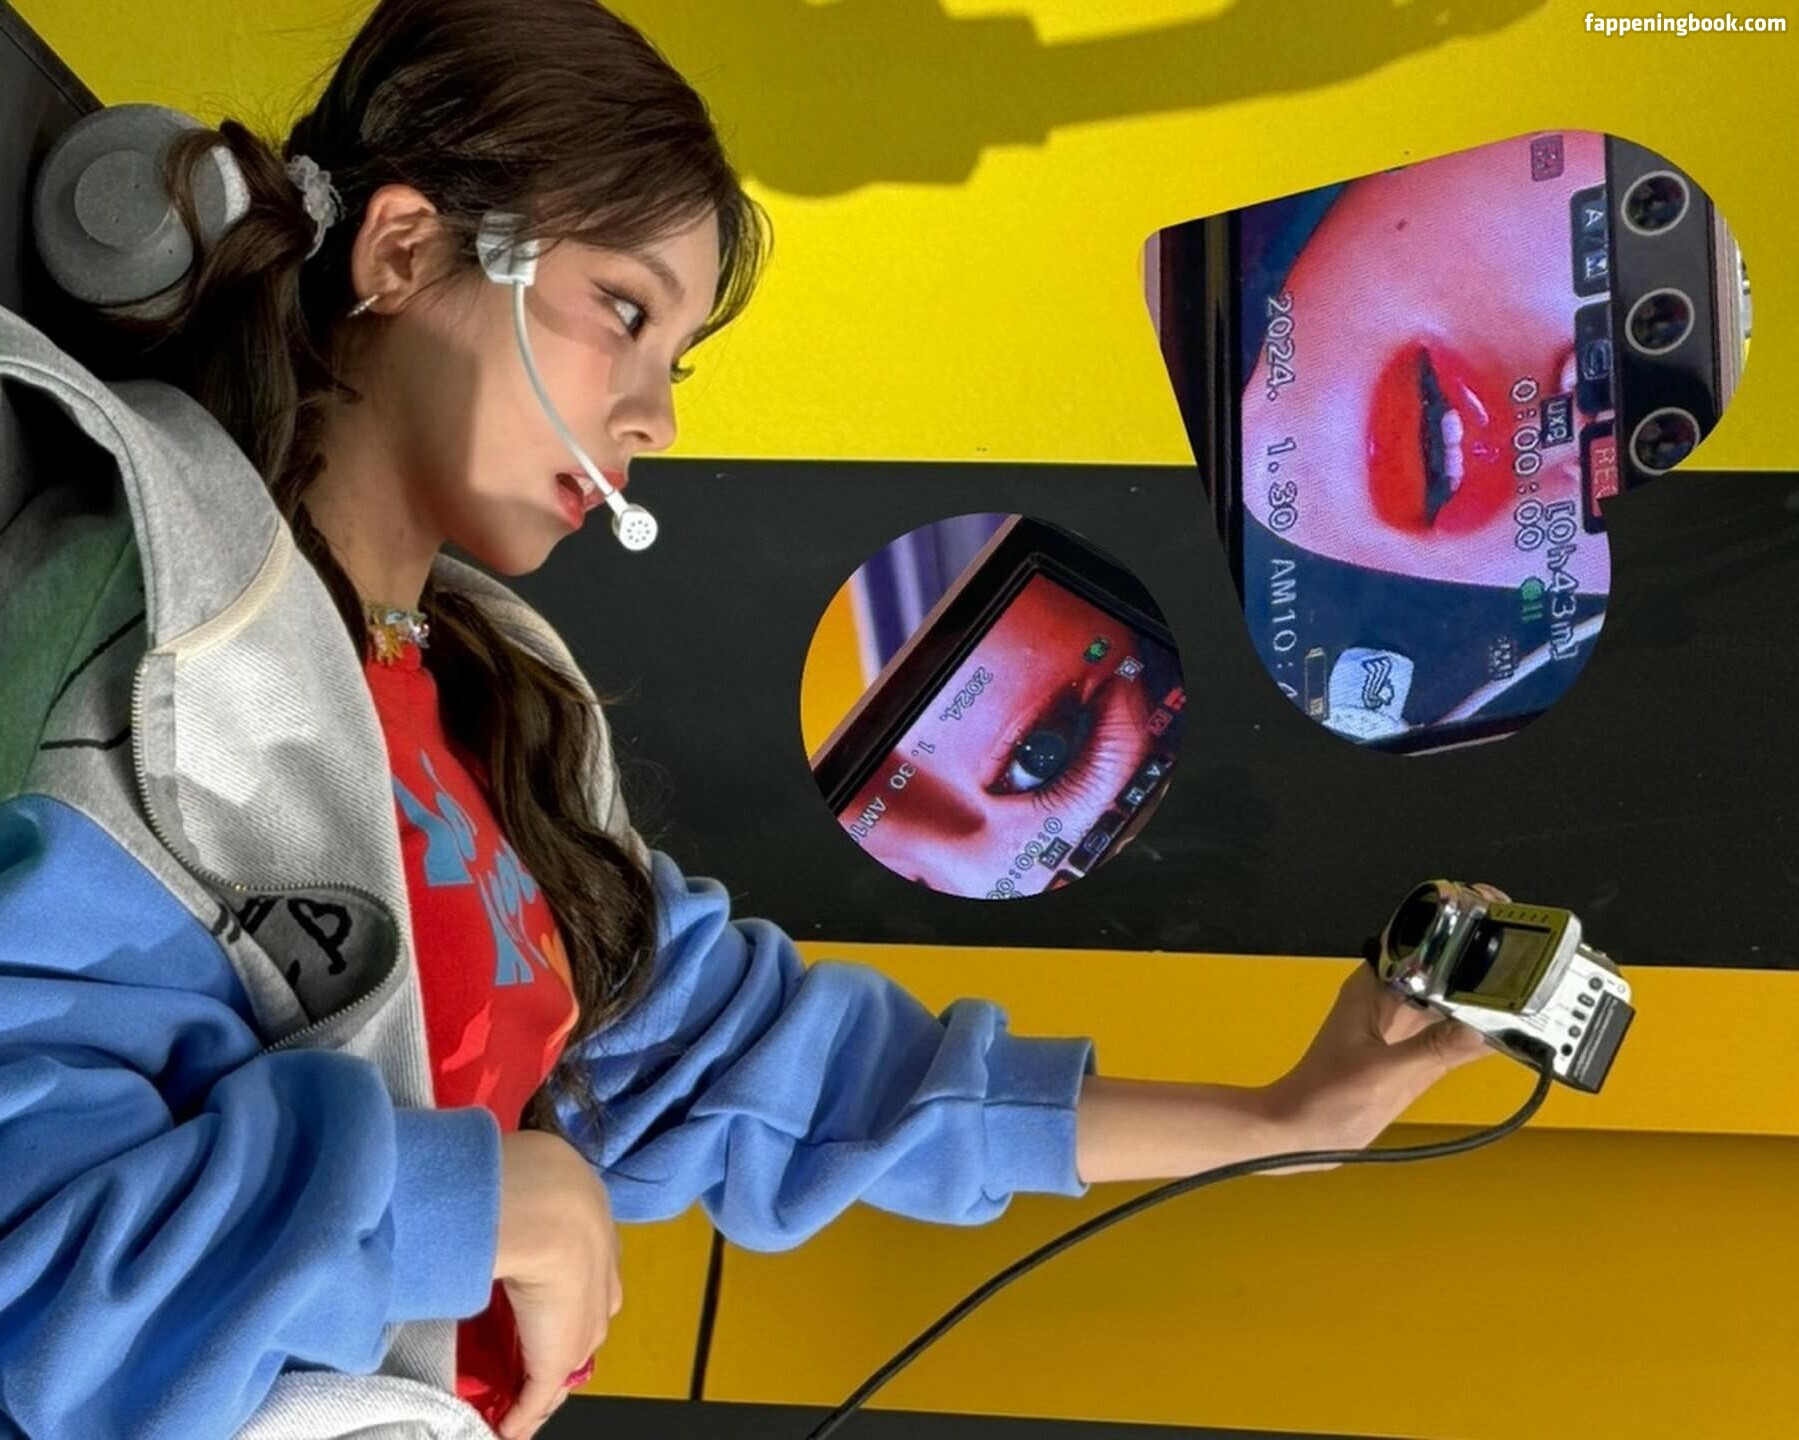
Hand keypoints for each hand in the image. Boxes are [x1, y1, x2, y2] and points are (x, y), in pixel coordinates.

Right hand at [492, 1130, 622, 1439]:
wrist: (550, 1210)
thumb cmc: (534, 1181)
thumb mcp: (535, 1174)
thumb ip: (520, 1190)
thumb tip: (483, 1193)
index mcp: (597, 1229)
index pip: (591, 1274)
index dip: (567, 1291)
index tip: (542, 1301)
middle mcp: (602, 1277)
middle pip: (585, 1318)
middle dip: (560, 1335)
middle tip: (523, 1349)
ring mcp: (584, 1320)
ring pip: (565, 1355)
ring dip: (538, 1375)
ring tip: (511, 1388)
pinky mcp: (559, 1354)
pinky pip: (540, 1392)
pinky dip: (522, 1413)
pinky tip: (505, 1427)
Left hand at [1257, 885, 1509, 1173]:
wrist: (1301, 1134)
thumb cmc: (1323, 1099)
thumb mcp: (1385, 1074)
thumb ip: (1432, 1051)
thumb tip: (1477, 1030)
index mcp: (1371, 989)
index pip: (1416, 943)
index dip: (1452, 929)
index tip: (1489, 924)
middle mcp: (1387, 1001)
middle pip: (1439, 969)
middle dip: (1476, 964)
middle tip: (1522, 964)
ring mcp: (1399, 1026)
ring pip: (1447, 1000)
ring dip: (1477, 999)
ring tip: (1522, 995)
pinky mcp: (1408, 1050)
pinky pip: (1447, 1032)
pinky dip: (1471, 1032)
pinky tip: (1502, 1034)